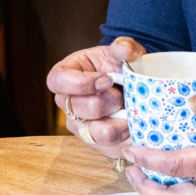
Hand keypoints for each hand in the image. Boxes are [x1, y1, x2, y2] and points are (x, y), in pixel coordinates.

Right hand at [46, 37, 145, 158]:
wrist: (128, 87)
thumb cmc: (116, 67)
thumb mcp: (120, 52)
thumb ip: (124, 47)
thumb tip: (127, 51)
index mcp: (65, 76)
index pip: (59, 81)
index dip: (82, 83)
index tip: (107, 80)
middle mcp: (67, 104)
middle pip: (81, 109)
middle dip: (108, 101)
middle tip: (123, 94)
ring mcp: (80, 127)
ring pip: (97, 133)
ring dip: (120, 122)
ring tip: (131, 110)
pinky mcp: (97, 144)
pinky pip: (112, 147)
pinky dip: (128, 136)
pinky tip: (136, 124)